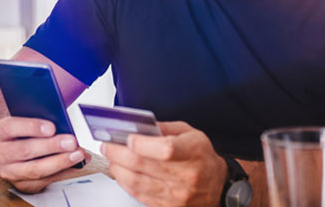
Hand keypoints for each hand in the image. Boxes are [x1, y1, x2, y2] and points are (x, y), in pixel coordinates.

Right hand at [0, 116, 90, 192]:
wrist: (14, 145)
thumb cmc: (22, 130)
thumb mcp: (24, 117)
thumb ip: (38, 114)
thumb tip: (60, 117)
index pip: (10, 128)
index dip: (31, 127)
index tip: (51, 127)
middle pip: (24, 151)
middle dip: (51, 146)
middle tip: (71, 142)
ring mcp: (9, 172)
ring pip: (35, 170)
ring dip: (60, 162)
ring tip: (77, 154)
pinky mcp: (21, 185)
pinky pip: (44, 181)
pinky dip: (63, 172)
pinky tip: (75, 164)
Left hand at [101, 121, 226, 206]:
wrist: (217, 186)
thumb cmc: (201, 157)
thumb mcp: (189, 133)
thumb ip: (163, 128)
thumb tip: (137, 126)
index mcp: (193, 152)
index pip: (164, 149)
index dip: (141, 144)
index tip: (127, 137)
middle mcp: (186, 176)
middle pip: (143, 165)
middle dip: (118, 153)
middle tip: (107, 146)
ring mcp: (177, 195)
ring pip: (136, 182)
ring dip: (117, 169)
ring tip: (111, 158)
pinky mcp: (167, 206)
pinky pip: (138, 195)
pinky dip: (125, 183)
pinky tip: (121, 173)